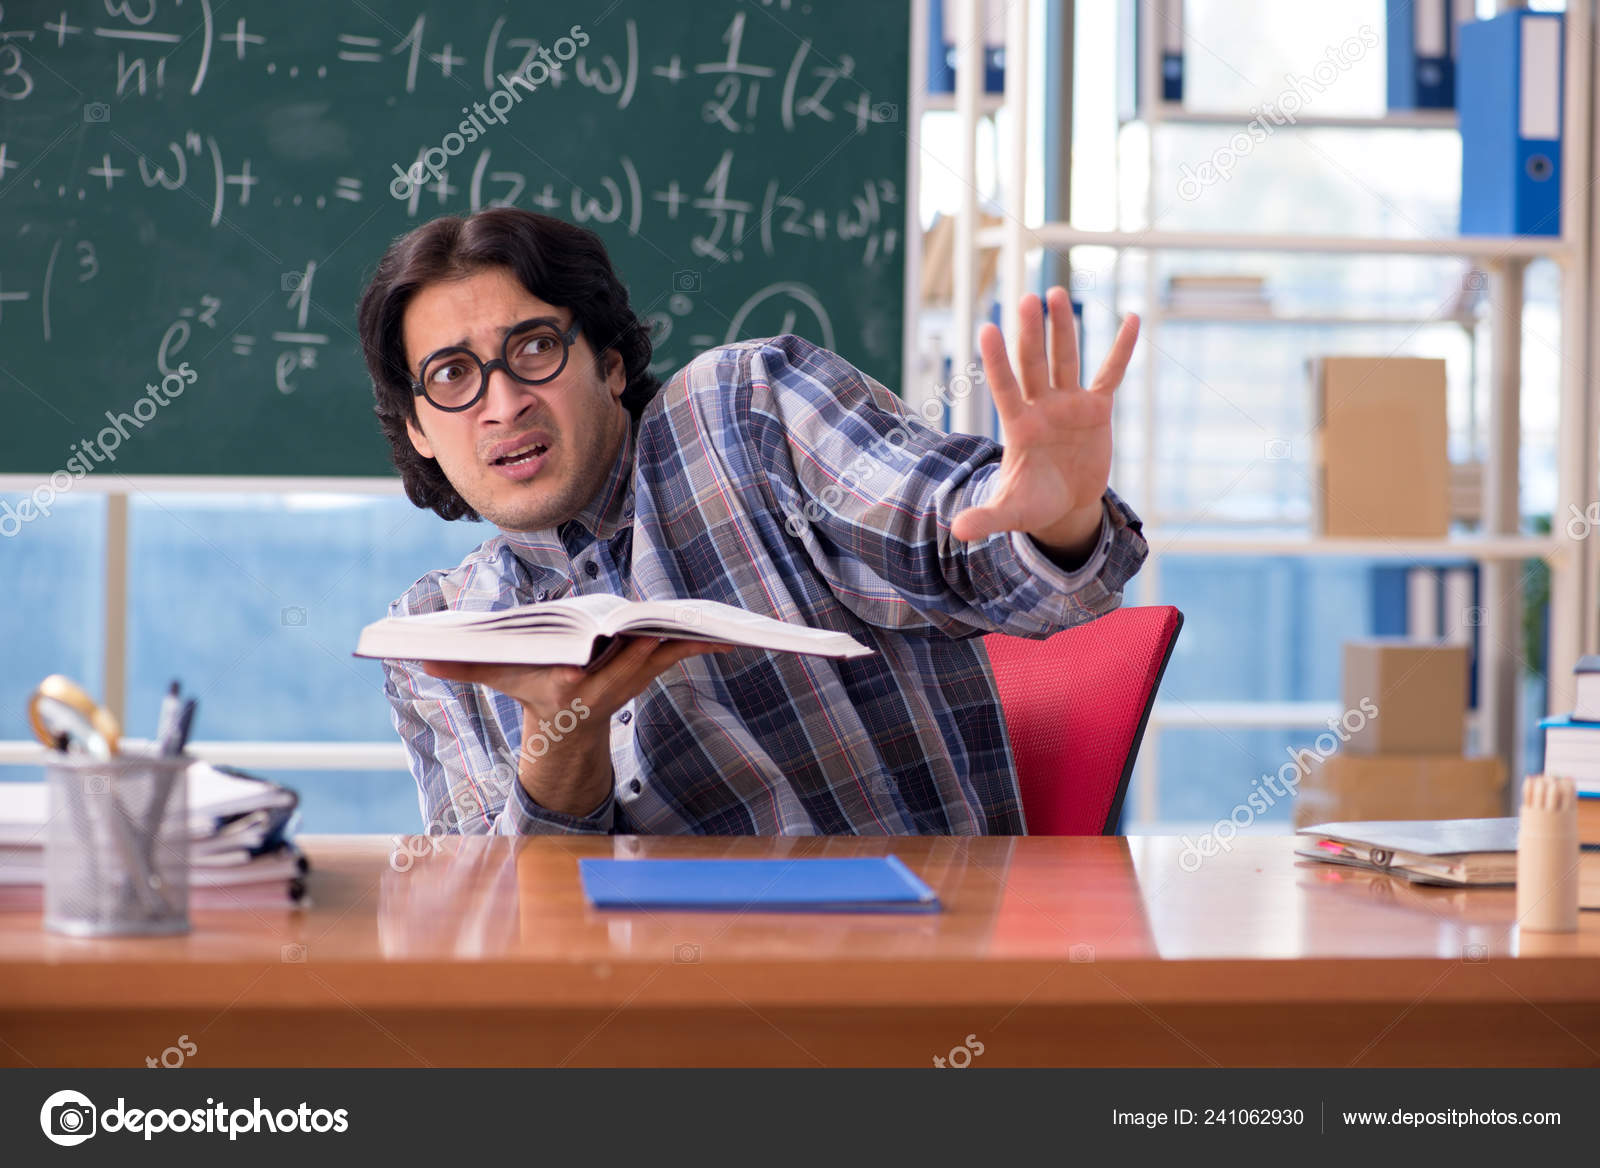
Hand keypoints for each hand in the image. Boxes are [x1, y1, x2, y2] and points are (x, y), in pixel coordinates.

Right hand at [421, 636, 732, 817]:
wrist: (565, 730)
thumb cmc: (529, 690)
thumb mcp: (496, 679)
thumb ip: (462, 668)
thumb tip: (419, 661)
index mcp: (566, 685)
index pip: (581, 670)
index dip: (594, 662)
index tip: (599, 651)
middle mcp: (602, 684)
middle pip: (628, 659)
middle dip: (648, 642)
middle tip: (666, 624)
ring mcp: (628, 679)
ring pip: (660, 656)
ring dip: (687, 642)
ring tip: (715, 626)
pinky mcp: (646, 672)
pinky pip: (677, 655)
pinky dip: (699, 644)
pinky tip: (727, 634)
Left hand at [951, 288, 1139, 561]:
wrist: (1065, 505)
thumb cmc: (1033, 505)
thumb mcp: (1011, 513)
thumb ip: (986, 518)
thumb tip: (959, 532)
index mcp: (1018, 426)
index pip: (1004, 387)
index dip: (996, 361)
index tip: (985, 329)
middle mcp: (1040, 407)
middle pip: (1034, 364)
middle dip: (1030, 334)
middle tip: (1026, 299)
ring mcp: (1068, 404)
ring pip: (1065, 359)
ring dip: (1062, 328)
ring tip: (1054, 293)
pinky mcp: (1096, 409)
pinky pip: (1110, 374)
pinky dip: (1121, 349)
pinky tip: (1131, 318)